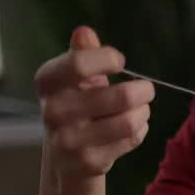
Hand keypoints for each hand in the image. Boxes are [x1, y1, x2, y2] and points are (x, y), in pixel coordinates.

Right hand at [34, 26, 153, 181]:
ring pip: (129, 121)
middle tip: (146, 90)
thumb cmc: (77, 106)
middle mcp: (53, 111)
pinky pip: (131, 139)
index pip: (79, 64)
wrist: (67, 157)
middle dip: (143, 91)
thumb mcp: (76, 78)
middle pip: (120, 96)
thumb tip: (85, 33)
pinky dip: (140, 131)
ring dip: (143, 112)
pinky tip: (134, 128)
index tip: (120, 62)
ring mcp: (69, 139)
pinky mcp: (88, 162)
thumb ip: (82, 54)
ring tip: (142, 110)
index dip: (107, 59)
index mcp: (48, 82)